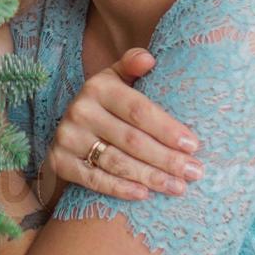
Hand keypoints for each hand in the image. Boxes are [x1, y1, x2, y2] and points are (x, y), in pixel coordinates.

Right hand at [45, 47, 204, 201]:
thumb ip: (132, 65)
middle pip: (131, 140)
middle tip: (194, 172)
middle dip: (166, 159)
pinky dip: (120, 189)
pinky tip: (144, 194)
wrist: (68, 127)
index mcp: (98, 87)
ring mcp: (68, 138)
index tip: (193, 145)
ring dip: (150, 177)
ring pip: (116, 162)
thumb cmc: (106, 103)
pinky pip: (94, 179)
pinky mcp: (60, 162)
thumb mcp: (116, 79)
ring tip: (178, 188)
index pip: (138, 111)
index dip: (167, 129)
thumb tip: (149, 59)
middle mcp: (80, 111)